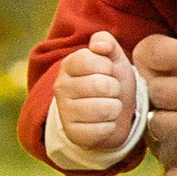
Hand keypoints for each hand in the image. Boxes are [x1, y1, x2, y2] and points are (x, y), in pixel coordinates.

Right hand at [53, 29, 140, 157]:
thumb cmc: (112, 81)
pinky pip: (101, 130)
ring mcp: (65, 112)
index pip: (89, 60)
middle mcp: (61, 87)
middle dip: (115, 88)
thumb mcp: (113, 58)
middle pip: (100, 85)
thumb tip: (98, 45)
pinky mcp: (73, 134)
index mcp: (69, 64)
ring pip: (103, 109)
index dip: (107, 66)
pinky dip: (110, 127)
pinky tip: (106, 123)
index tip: (108, 71)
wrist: (115, 113)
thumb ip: (106, 42)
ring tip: (110, 106)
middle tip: (112, 91)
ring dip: (115, 108)